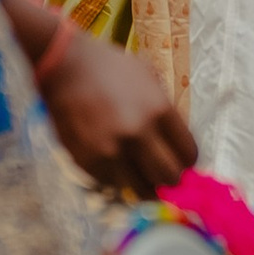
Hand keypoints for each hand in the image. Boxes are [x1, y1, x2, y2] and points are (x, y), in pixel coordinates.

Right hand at [0, 0, 194, 188]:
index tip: (181, 162)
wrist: (65, 64)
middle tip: (163, 175)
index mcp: (159, 110)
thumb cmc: (109, 67)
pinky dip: (117, 178)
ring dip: (143, 184)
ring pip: (141, 189)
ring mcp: (111, 150)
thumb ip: (166, 112)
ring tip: (139, 173)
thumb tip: (179, 147)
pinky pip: (113, 183)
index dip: (187, 162)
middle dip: (170, 179)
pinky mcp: (87, 161)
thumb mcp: (149, 77)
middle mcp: (137, 133)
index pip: (188, 154)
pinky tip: (113, 159)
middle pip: (169, 178)